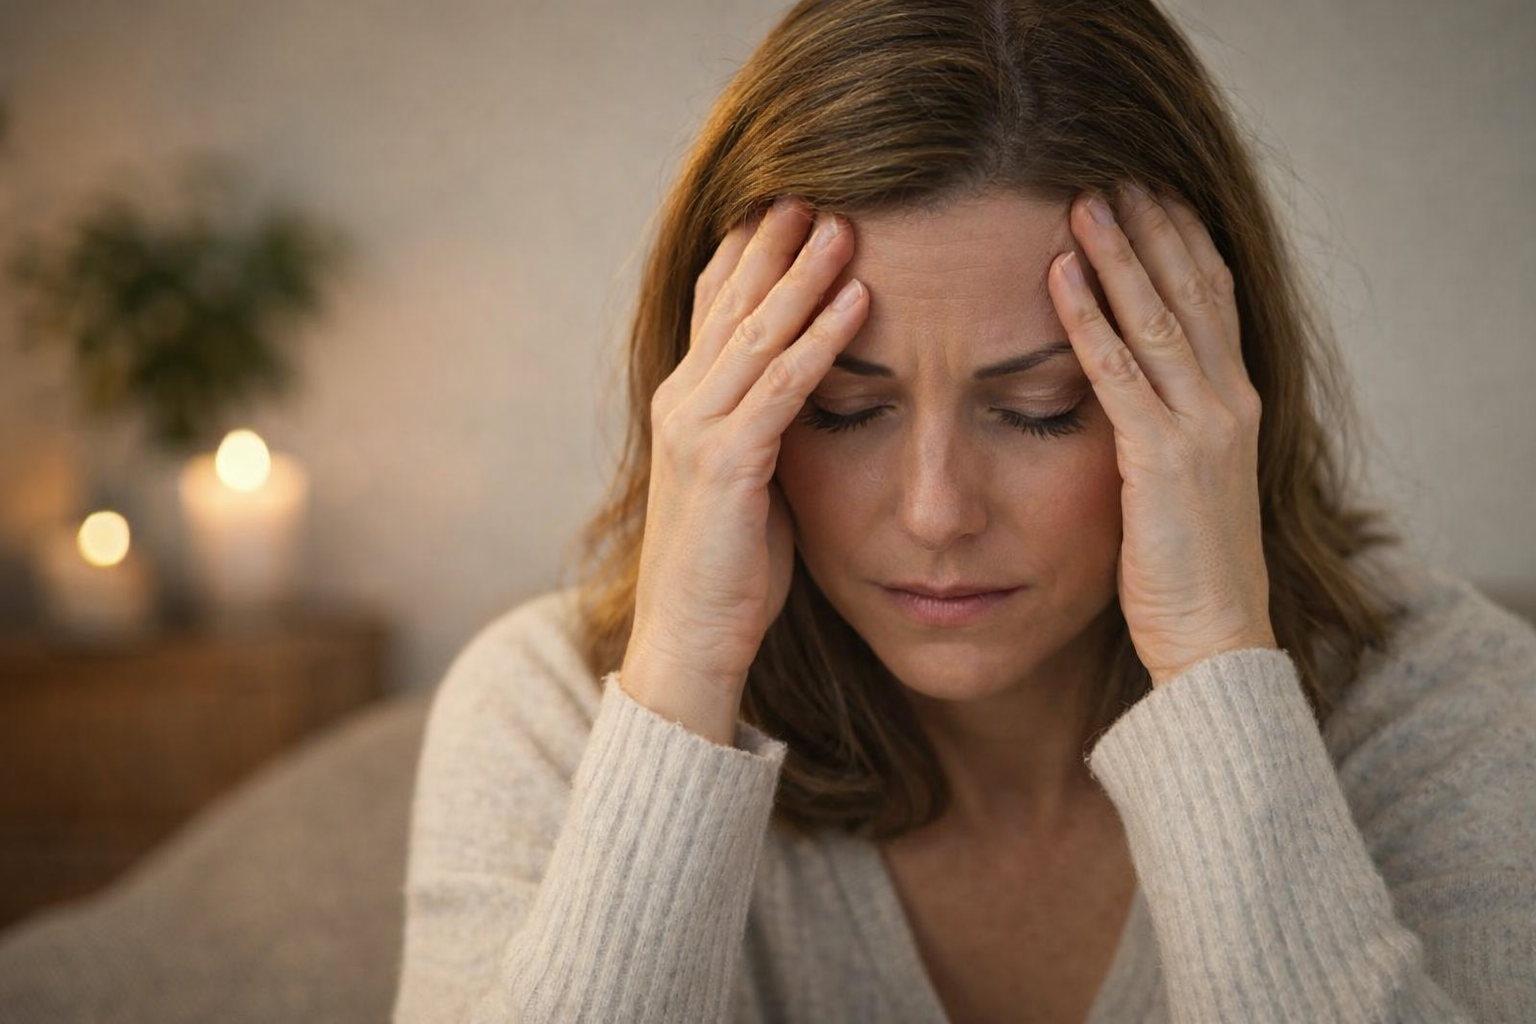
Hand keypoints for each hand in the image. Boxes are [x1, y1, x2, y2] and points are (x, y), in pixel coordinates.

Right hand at [624, 195, 867, 699]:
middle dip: (776, 243)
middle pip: (732, 301)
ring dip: (804, 274)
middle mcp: (682, 402)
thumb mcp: (748, 480)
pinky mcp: (726, 465)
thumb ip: (765, 426)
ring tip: (846, 224)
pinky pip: (782, 386)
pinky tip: (857, 300)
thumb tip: (810, 391)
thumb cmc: (729, 568)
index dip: (750, 254)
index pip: (716, 307)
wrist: (690, 639)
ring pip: (756, 332)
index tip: (789, 206)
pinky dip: (821, 339)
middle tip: (820, 189)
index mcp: (686, 403)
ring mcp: (698, 431)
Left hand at [1047, 185, 1277, 687]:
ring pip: (1158, 316)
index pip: (1213, 298)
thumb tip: (1127, 395)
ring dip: (1119, 253)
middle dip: (1151, 227)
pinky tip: (1059, 277)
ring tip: (1082, 200)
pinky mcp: (1161, 460)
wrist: (1217, 641)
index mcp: (1234, 405)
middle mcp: (1228, 402)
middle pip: (1191, 288)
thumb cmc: (1190, 572)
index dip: (1181, 241)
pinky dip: (1089, 319)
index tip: (1149, 192)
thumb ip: (1164, 429)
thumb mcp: (1184, 484)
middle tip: (1111, 170)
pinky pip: (1119, 373)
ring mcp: (1202, 428)